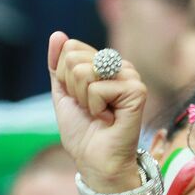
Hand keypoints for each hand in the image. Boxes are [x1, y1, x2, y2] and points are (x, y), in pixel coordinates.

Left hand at [48, 32, 148, 193]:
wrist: (95, 161)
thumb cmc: (83, 131)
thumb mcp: (63, 93)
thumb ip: (58, 65)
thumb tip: (57, 34)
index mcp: (105, 64)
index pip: (71, 48)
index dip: (64, 76)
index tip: (79, 98)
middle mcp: (120, 66)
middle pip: (74, 57)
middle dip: (72, 88)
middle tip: (89, 109)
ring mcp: (130, 77)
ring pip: (83, 71)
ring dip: (83, 100)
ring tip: (99, 114)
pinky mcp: (137, 91)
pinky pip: (97, 88)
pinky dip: (95, 108)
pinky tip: (109, 119)